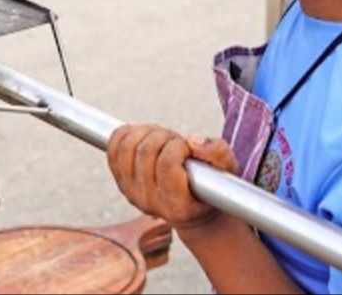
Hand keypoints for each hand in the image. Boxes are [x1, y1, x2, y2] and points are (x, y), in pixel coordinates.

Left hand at [107, 125, 238, 232]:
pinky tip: (144, 134)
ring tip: (162, 136)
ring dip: (146, 132)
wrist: (194, 209)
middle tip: (176, 140)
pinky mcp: (120, 180)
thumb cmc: (213, 187)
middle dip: (163, 136)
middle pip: (145, 152)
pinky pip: (113, 148)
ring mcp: (131, 192)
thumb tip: (193, 140)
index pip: (166, 165)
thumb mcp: (228, 171)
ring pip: (127, 147)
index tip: (188, 146)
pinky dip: (127, 133)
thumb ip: (218, 154)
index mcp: (177, 205)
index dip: (177, 147)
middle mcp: (148, 202)